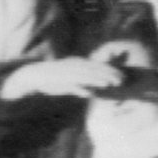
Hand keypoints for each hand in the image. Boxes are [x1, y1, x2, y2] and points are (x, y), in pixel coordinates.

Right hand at [0, 57, 128, 100]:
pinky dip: (82, 88)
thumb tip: (91, 92)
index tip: (123, 76)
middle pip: (96, 70)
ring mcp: (69, 73)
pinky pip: (74, 85)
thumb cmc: (55, 78)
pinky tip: (90, 93)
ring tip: (110, 84)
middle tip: (122, 80)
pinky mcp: (61, 81)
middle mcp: (76, 66)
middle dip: (109, 75)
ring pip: (87, 77)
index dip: (111, 71)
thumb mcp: (70, 78)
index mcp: (80, 63)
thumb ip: (81, 84)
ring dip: (99, 80)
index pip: (99, 66)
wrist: (35, 75)